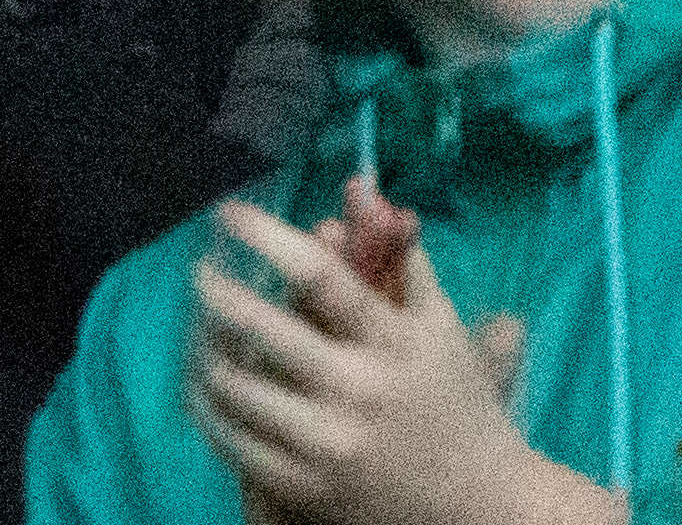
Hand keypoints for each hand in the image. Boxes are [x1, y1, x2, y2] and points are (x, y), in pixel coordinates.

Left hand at [186, 194, 583, 524]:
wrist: (482, 506)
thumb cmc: (457, 403)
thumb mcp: (438, 328)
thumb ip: (399, 259)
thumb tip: (361, 188)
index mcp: (394, 345)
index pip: (323, 278)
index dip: (267, 236)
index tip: (227, 211)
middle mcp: (358, 392)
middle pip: (263, 329)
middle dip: (217, 290)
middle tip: (201, 271)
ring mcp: (327, 444)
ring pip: (232, 384)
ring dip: (203, 346)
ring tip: (199, 325)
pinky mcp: (304, 487)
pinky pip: (229, 437)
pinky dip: (208, 402)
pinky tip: (205, 378)